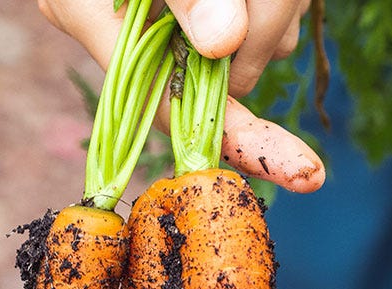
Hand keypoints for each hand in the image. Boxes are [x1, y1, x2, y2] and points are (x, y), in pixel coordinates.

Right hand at [37, 0, 323, 192]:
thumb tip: (222, 46)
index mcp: (90, 16)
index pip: (169, 106)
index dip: (237, 138)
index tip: (301, 169)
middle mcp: (124, 27)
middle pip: (222, 75)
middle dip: (267, 37)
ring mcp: (165, 17)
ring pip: (249, 46)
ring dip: (279, 7)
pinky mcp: (201, 6)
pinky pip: (257, 18)